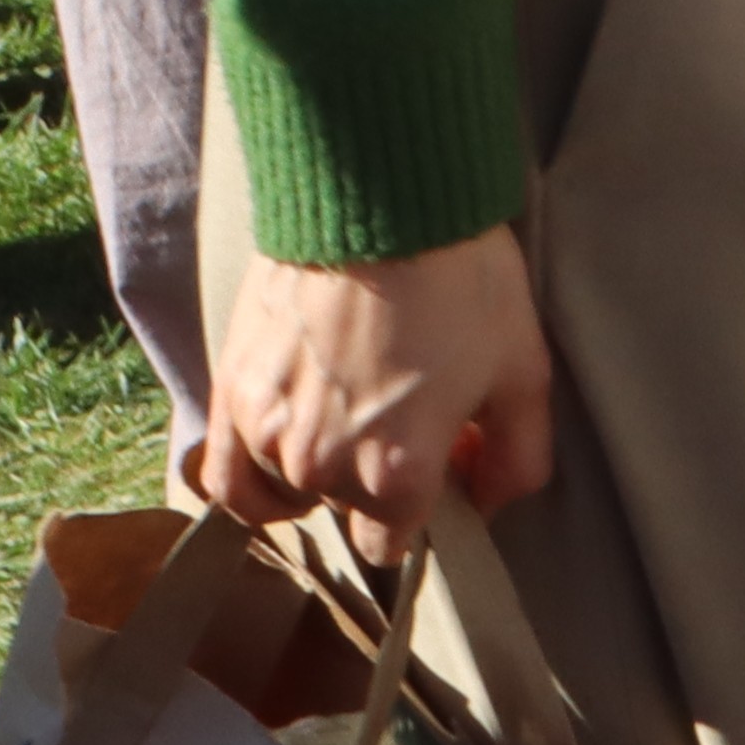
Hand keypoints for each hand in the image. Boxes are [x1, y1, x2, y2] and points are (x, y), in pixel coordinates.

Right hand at [201, 228, 554, 558]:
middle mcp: (320, 468)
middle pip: (342, 512)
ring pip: (280, 494)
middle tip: (402, 414)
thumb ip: (518, 458)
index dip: (419, 511)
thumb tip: (493, 504)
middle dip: (374, 481)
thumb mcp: (522, 370)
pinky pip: (221, 472)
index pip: (390, 545)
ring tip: (344, 415)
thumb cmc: (461, 281)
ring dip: (310, 473)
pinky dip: (247, 474)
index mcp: (394, 475)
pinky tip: (278, 447)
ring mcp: (265, 433)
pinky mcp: (229, 392)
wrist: (381, 199)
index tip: (436, 465)